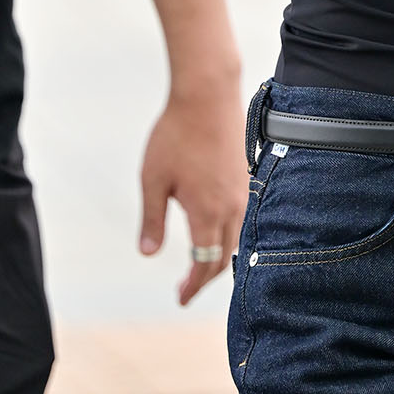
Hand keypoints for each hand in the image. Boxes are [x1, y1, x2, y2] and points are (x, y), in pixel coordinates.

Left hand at [138, 80, 247, 306]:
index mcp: (207, 211)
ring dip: (218, 255)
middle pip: (223, 255)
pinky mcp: (244, 174)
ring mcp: (242, 189)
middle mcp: (231, 205)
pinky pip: (241, 215)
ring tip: (200, 263)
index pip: (204, 263)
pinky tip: (214, 226)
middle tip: (186, 289)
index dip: (193, 286)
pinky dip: (228, 232)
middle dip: (205, 277)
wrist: (207, 94)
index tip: (180, 298)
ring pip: (235, 236)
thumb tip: (148, 254)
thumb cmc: (176, 134)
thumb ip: (152, 220)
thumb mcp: (153, 179)